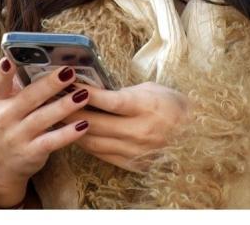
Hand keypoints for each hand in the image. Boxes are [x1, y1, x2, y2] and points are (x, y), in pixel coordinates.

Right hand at [0, 59, 91, 205]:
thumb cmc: (10, 124)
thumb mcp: (6, 104)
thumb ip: (19, 85)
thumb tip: (45, 59)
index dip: (2, 72)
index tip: (10, 60)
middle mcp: (4, 118)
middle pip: (28, 98)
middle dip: (49, 84)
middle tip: (69, 72)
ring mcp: (17, 137)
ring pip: (42, 119)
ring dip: (64, 106)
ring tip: (83, 95)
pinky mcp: (31, 153)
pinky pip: (51, 141)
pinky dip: (68, 133)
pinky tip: (84, 124)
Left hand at [60, 81, 192, 172]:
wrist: (194, 133)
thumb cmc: (172, 104)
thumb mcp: (151, 89)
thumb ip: (123, 93)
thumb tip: (94, 92)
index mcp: (145, 107)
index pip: (109, 101)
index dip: (87, 94)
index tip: (69, 85)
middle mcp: (139, 130)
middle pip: (96, 123)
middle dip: (72, 112)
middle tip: (55, 101)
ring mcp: (135, 150)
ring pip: (94, 141)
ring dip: (73, 130)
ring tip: (59, 119)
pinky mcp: (132, 163)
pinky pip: (101, 154)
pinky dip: (86, 143)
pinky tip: (76, 134)